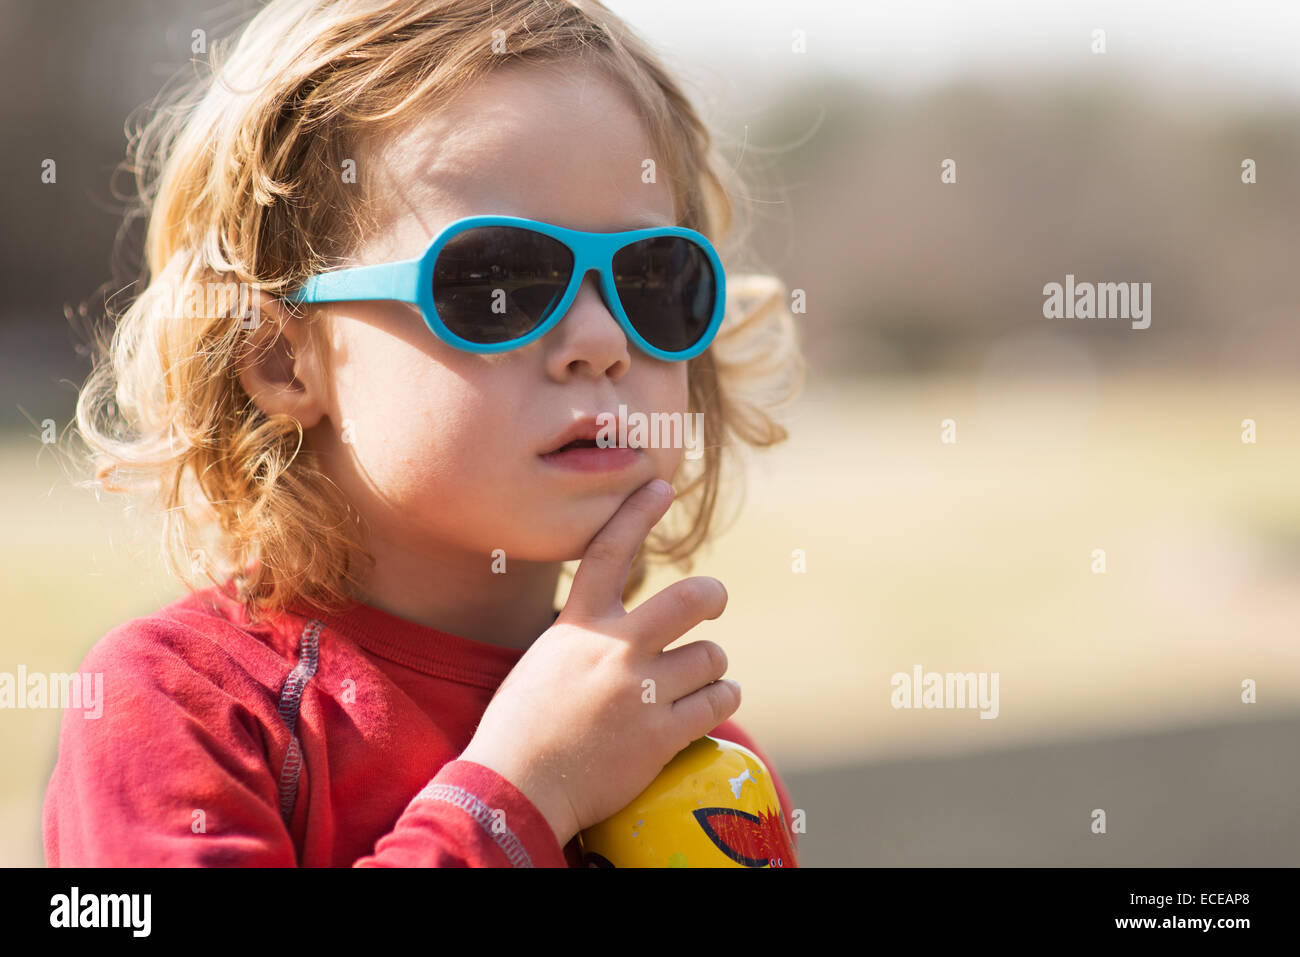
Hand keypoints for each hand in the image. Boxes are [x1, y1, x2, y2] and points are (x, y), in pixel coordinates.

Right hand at [458, 478, 737, 847]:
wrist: (516, 787)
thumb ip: (584, 637)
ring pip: (712, 657)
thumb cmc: (523, 726)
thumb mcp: (544, 661)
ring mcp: (641, 691)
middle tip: (713, 604)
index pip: (609, 552)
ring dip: (712, 668)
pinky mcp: (661, 734)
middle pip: (691, 598)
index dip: (637, 513)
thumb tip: (626, 623)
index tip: (660, 485)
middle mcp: (614, 650)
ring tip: (699, 680)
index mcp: (579, 627)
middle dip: (713, 597)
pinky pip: (718, 702)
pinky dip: (721, 700)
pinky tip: (709, 705)